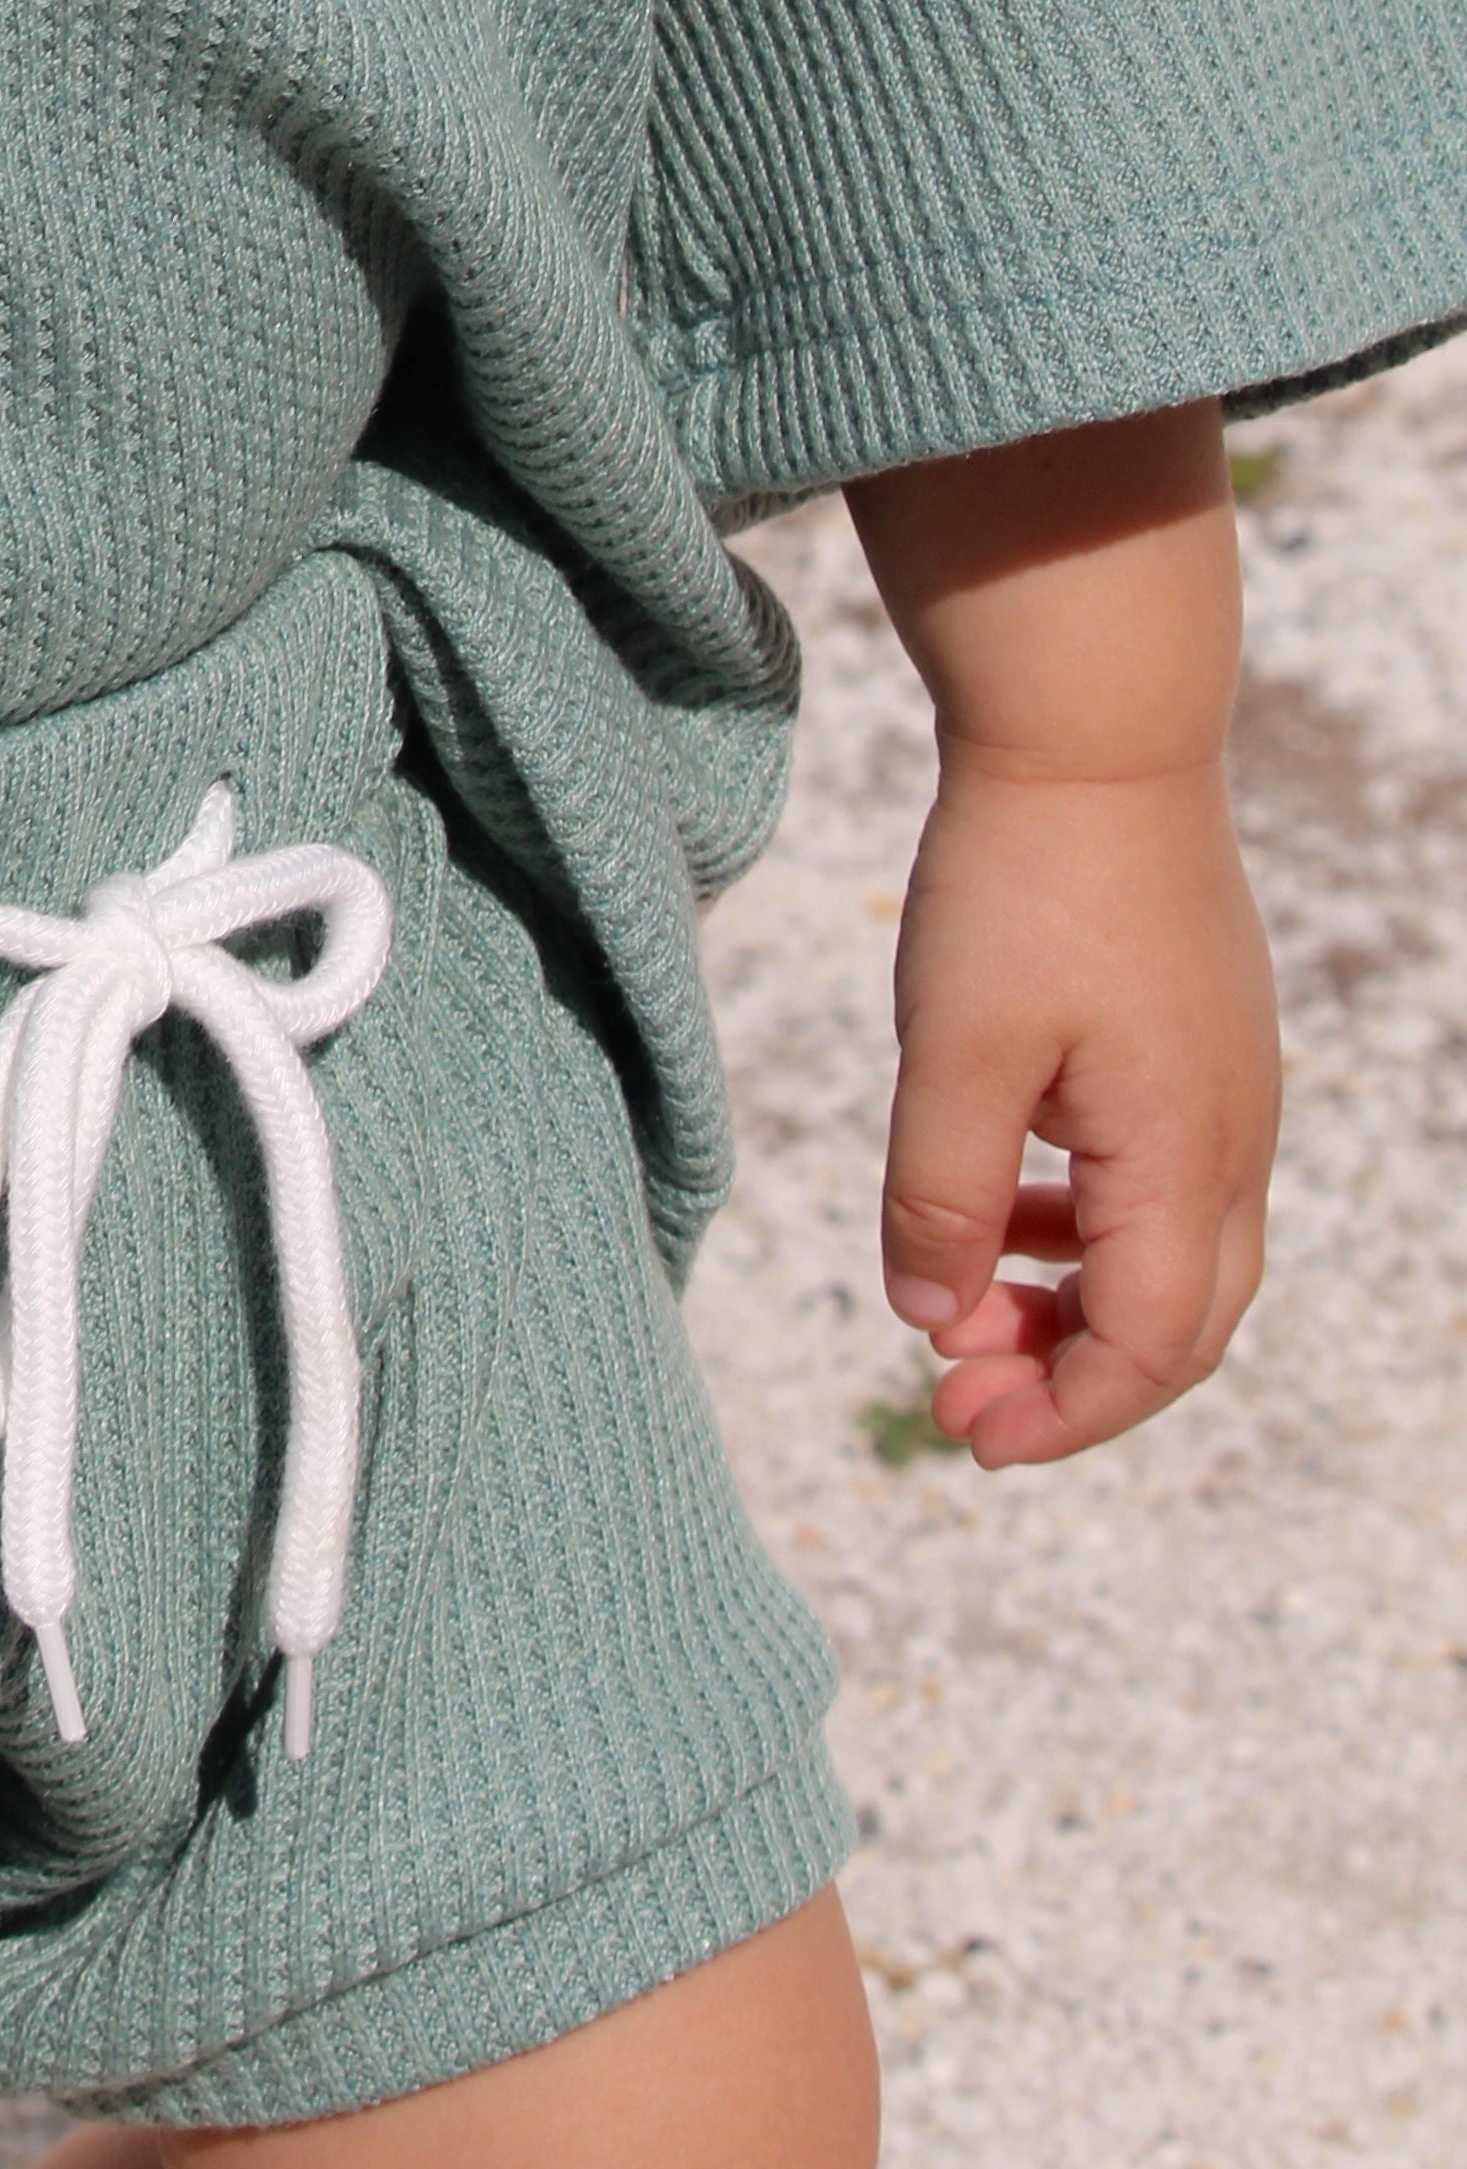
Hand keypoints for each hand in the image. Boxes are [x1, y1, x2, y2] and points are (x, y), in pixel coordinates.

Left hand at [875, 751, 1279, 1466]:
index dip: (1061, 1414)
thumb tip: (936, 1319)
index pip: (1148, 1347)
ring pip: (1175, 1252)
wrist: (1094, 735)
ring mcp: (1228, 1087)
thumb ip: (944, 1201)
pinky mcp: (1201, 1042)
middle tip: (957, 1400)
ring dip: (1076, 1303)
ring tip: (965, 1308)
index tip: (963, 1433)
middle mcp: (1233, 1138)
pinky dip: (1087, 1226)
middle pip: (1180, 1322)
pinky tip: (1007, 1206)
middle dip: (1073, 1380)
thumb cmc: (1021, 886)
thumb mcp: (955, 1054)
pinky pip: (1163, 1179)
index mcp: (1184, 1157)